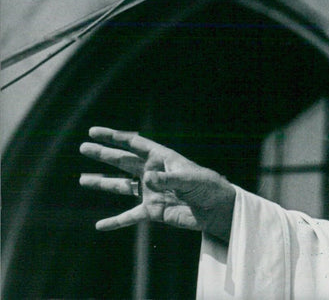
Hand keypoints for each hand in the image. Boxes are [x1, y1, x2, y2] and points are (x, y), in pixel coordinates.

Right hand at [79, 127, 235, 241]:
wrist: (217, 209)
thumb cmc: (208, 187)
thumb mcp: (190, 179)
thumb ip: (168, 179)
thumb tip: (147, 178)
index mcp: (163, 158)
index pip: (135, 144)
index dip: (115, 137)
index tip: (94, 131)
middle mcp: (154, 173)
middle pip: (123, 162)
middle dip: (104, 154)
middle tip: (84, 148)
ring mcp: (152, 191)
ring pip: (122, 186)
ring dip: (103, 182)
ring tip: (82, 179)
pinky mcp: (153, 210)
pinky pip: (130, 216)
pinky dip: (115, 222)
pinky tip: (100, 226)